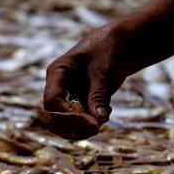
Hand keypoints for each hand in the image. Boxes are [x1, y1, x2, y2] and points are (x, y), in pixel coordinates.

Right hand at [41, 24, 129, 140]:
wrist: (121, 44)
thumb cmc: (109, 49)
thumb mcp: (104, 69)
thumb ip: (99, 94)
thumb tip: (98, 120)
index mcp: (57, 73)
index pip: (52, 101)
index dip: (66, 115)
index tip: (88, 121)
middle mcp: (60, 88)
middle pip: (54, 117)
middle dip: (72, 127)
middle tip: (96, 128)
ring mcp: (70, 97)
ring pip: (67, 124)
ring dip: (84, 129)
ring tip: (103, 120)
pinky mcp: (82, 103)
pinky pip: (83, 122)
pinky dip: (95, 123)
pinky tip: (107, 111)